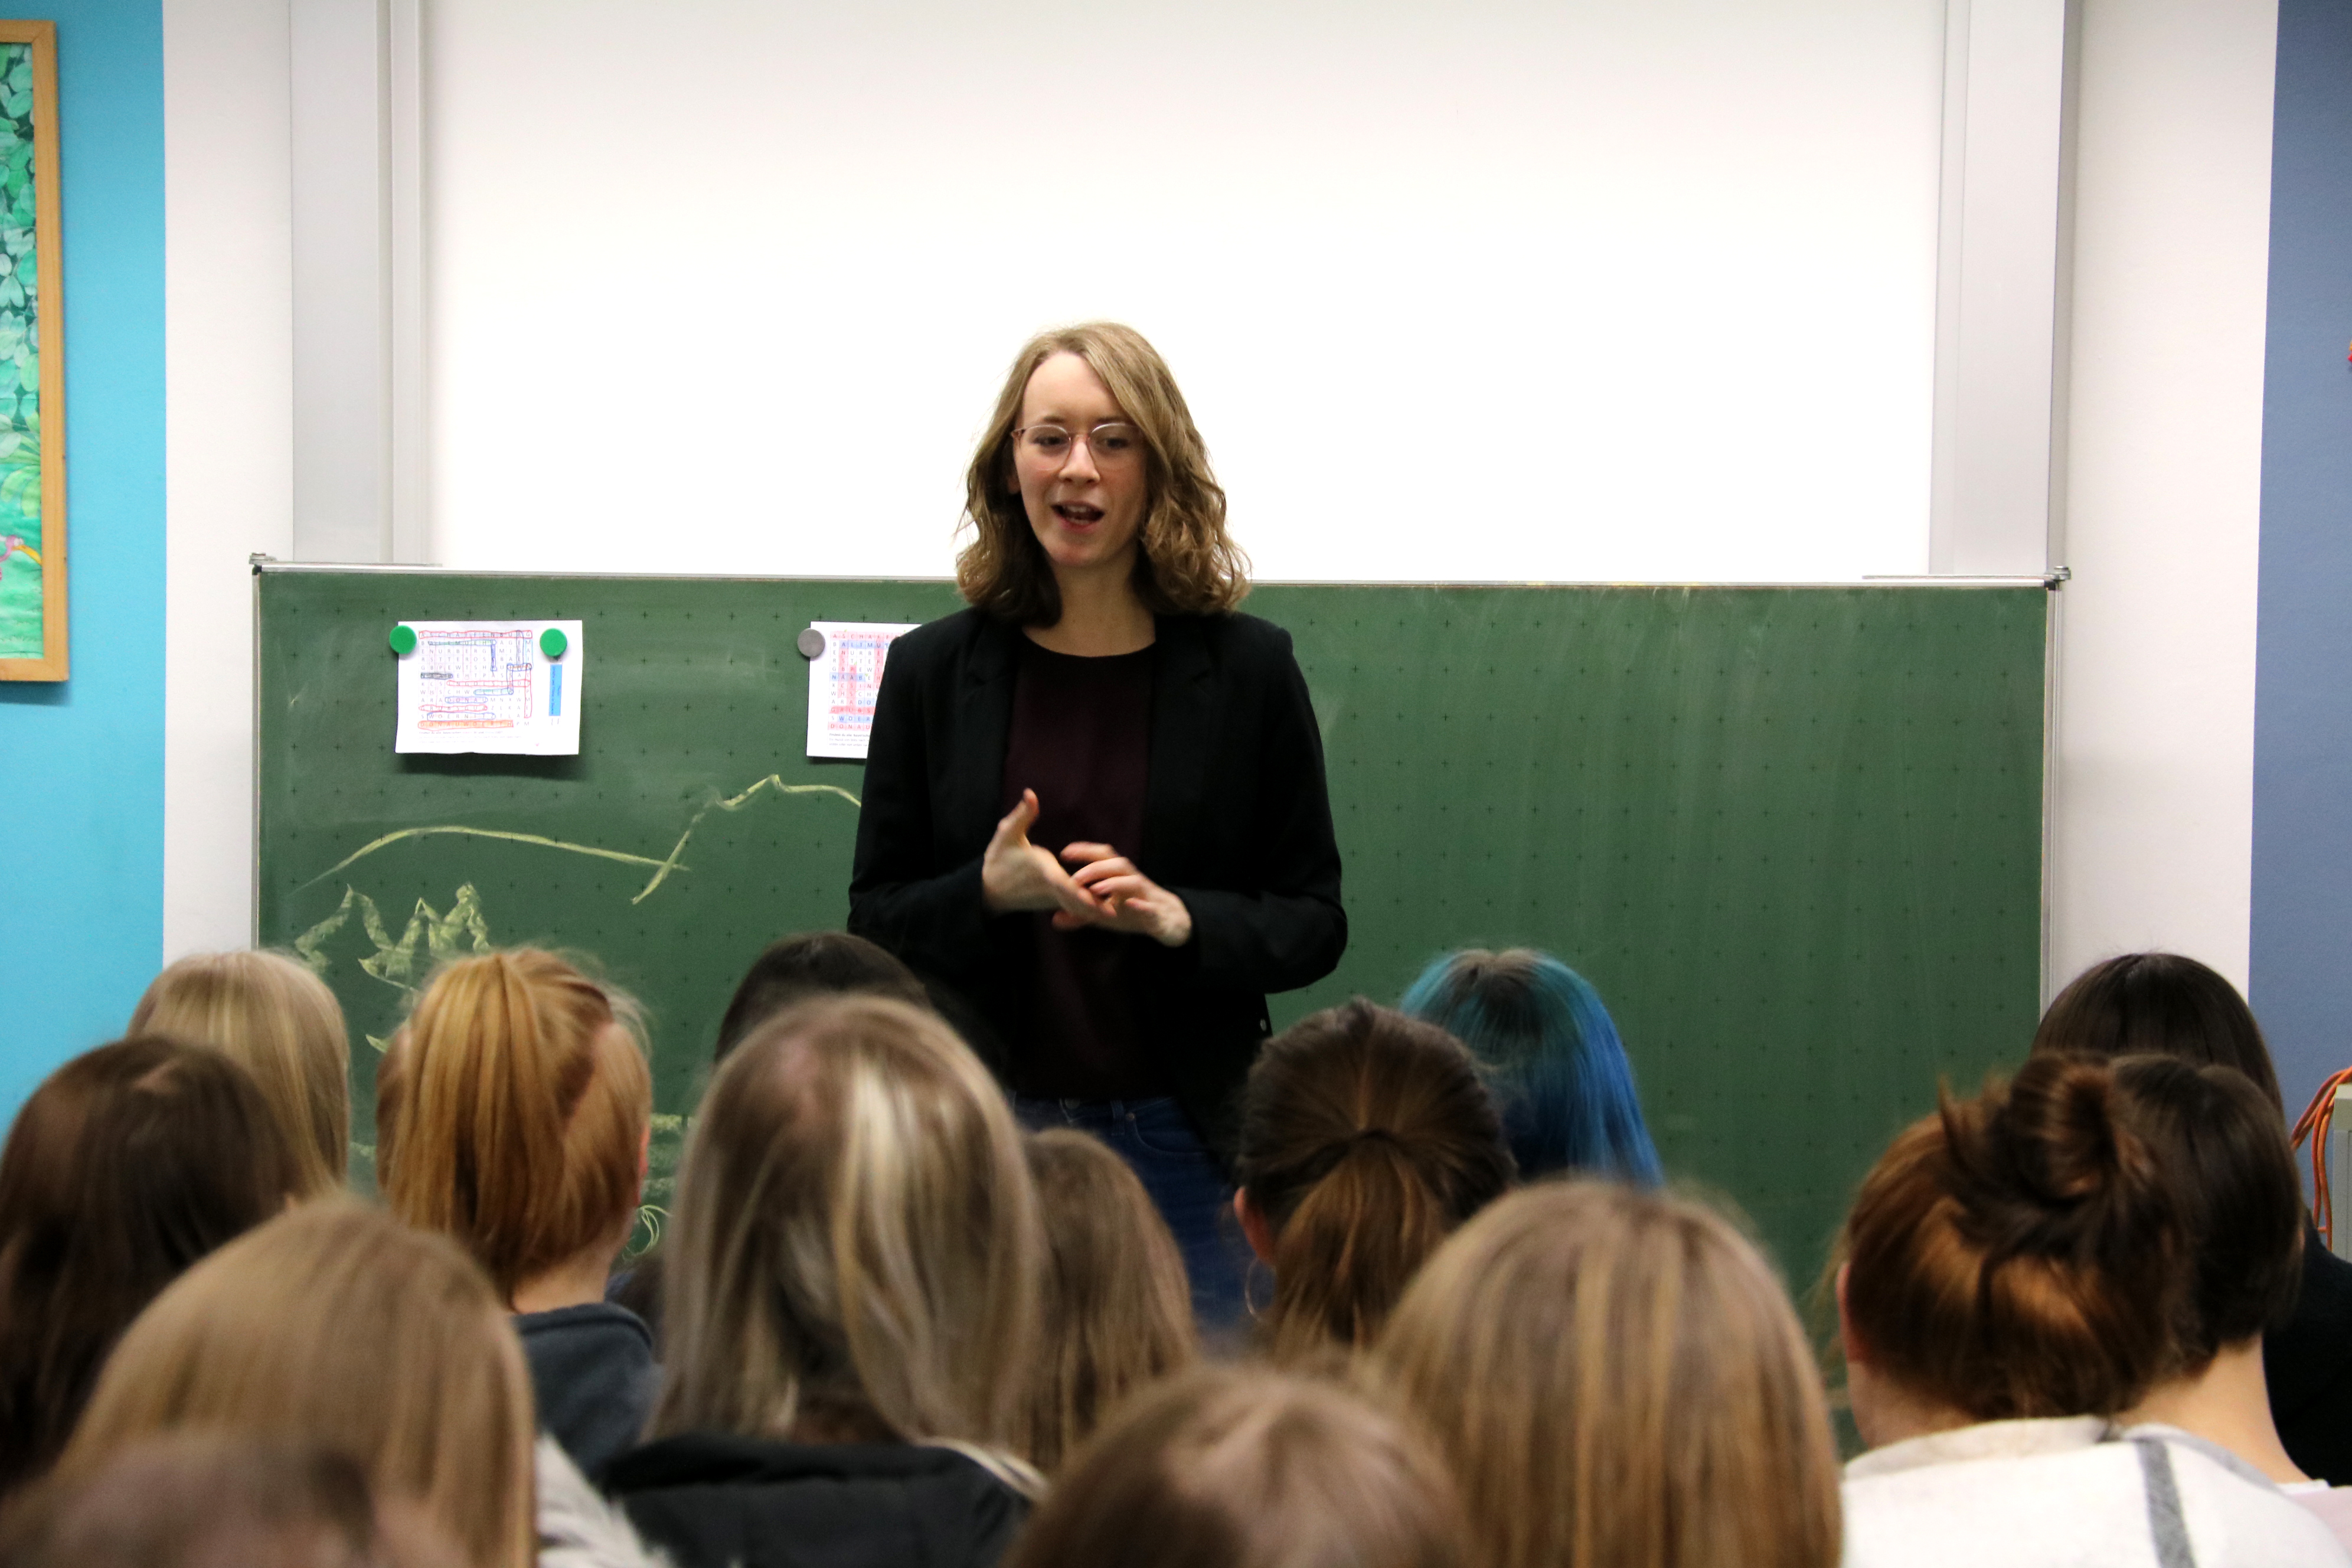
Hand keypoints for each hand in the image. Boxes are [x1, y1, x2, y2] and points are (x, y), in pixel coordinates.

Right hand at [982, 791, 1101, 921]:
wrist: (989, 888)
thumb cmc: (998, 859)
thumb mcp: (1007, 834)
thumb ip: (1022, 815)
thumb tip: (1030, 794)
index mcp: (1041, 871)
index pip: (1061, 883)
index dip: (1078, 893)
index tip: (1093, 900)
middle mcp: (1048, 887)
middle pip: (1072, 899)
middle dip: (1092, 907)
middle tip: (1114, 914)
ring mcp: (1051, 896)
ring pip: (1074, 905)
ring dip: (1092, 911)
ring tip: (1115, 915)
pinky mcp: (1052, 901)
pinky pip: (1071, 906)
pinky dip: (1085, 910)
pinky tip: (1104, 912)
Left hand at [1058, 842, 1193, 947]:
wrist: (1169, 921)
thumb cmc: (1134, 912)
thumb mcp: (1106, 914)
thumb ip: (1083, 915)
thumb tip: (1055, 919)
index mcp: (1120, 878)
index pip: (1103, 858)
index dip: (1086, 852)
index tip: (1064, 852)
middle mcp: (1134, 882)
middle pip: (1117, 865)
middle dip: (1095, 869)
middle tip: (1074, 879)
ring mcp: (1147, 897)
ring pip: (1134, 882)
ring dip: (1115, 883)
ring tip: (1096, 890)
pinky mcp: (1157, 915)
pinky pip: (1151, 907)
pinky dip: (1141, 905)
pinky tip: (1130, 904)